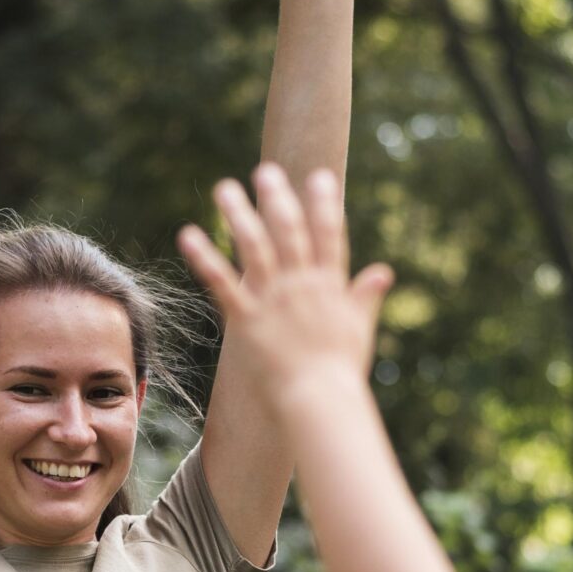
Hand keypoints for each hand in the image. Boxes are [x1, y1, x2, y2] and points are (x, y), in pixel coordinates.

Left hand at [180, 164, 392, 408]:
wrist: (318, 401)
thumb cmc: (340, 372)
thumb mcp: (360, 329)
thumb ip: (366, 296)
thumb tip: (383, 271)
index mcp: (330, 286)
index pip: (329, 236)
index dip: (324, 204)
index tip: (317, 176)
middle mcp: (301, 285)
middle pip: (288, 232)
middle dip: (277, 199)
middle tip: (265, 170)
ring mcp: (273, 300)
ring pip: (254, 248)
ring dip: (238, 214)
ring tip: (224, 187)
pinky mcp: (247, 319)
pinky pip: (222, 282)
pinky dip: (205, 257)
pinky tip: (189, 234)